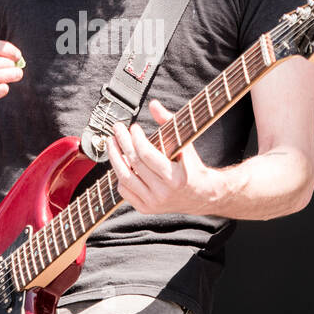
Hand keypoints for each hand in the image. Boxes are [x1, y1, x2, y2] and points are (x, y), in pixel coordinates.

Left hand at [108, 99, 220, 215]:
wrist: (202, 196)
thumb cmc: (193, 168)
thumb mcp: (186, 144)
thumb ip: (169, 123)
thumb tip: (153, 105)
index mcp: (175, 178)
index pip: (147, 154)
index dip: (136, 139)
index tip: (133, 128)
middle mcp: (163, 193)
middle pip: (133, 164)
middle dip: (122, 143)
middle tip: (117, 129)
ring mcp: (153, 203)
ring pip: (125, 178)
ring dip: (115, 158)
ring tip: (112, 143)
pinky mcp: (146, 208)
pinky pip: (124, 191)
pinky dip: (119, 175)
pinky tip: (120, 162)